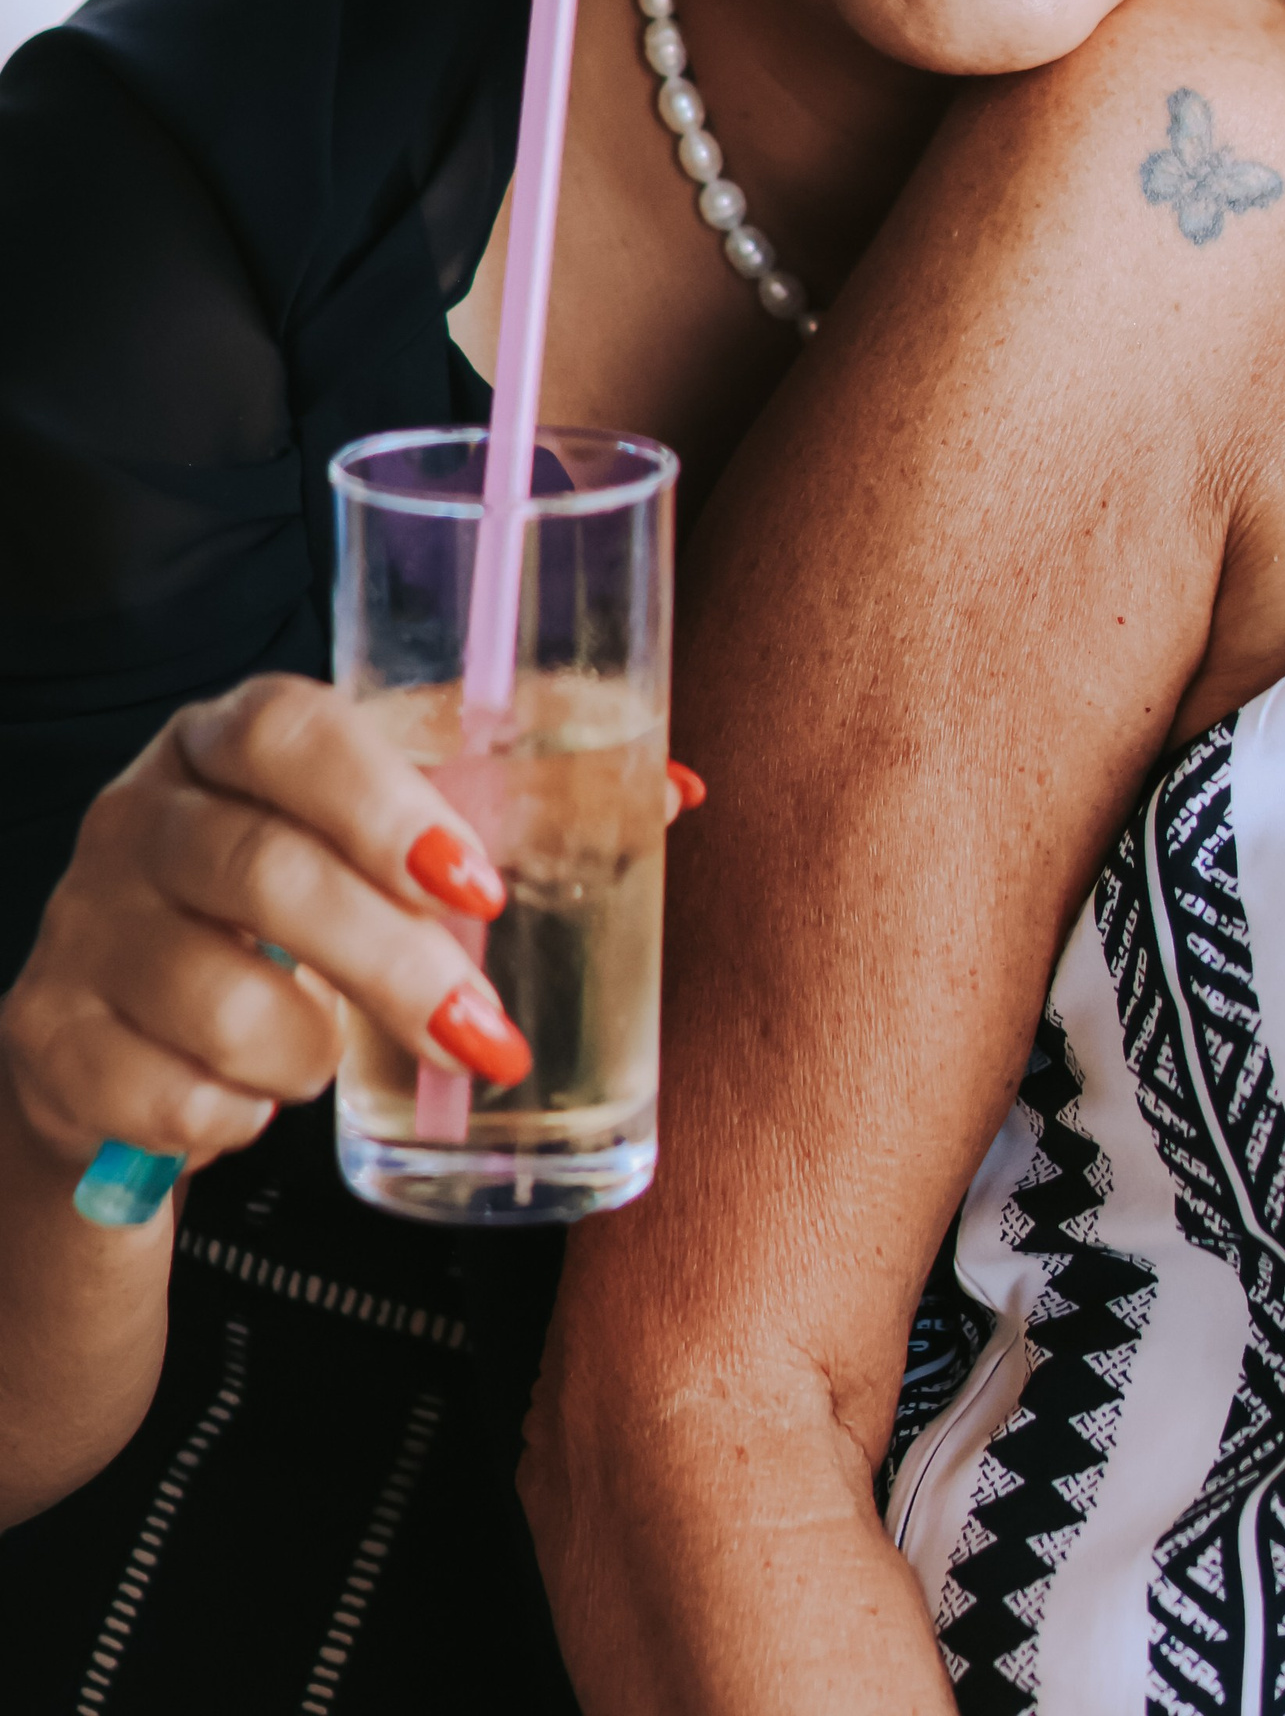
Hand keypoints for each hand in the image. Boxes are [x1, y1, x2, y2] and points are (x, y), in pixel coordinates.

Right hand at [0, 674, 529, 1189]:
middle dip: (394, 964)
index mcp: (226, 739)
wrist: (130, 1041)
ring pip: (219, 1001)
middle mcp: (138, 813)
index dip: (385, 806)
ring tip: (325, 1054)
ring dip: (308, 1051)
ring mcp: (81, 921)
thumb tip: (662, 796)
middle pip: (267, 874)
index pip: (290, 731)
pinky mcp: (45, 1034)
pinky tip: (241, 1094)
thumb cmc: (284, 921)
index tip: (475, 886)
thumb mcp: (374, 848)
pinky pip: (167, 1096)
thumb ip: (500, 818)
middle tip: (479, 1031)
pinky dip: (233, 1115)